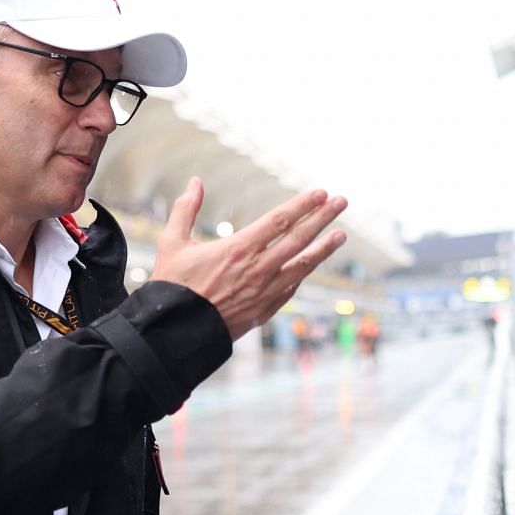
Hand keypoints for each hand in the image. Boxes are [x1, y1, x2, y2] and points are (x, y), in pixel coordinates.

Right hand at [149, 179, 348, 338]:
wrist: (176, 332)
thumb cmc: (172, 286)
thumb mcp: (172, 243)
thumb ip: (186, 209)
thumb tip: (195, 182)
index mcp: (238, 248)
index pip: (279, 221)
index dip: (302, 205)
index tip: (320, 193)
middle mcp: (258, 269)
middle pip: (299, 239)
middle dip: (323, 218)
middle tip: (341, 202)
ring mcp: (265, 291)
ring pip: (302, 265)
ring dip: (324, 248)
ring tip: (341, 235)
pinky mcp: (265, 310)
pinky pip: (291, 287)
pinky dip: (303, 274)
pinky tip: (312, 264)